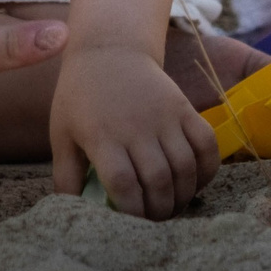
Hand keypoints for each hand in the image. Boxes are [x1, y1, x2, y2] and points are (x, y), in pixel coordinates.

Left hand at [49, 43, 216, 220]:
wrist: (111, 49)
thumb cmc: (81, 96)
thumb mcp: (62, 133)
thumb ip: (66, 175)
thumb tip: (71, 211)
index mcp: (102, 135)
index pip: (123, 183)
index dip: (131, 210)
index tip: (130, 221)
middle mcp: (137, 126)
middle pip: (159, 180)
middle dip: (159, 210)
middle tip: (154, 218)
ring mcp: (165, 116)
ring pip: (185, 167)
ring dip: (182, 196)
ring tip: (172, 205)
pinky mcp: (184, 108)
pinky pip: (207, 144)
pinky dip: (208, 170)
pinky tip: (195, 183)